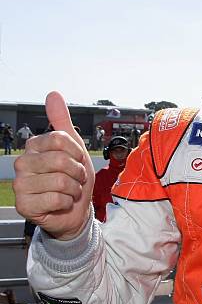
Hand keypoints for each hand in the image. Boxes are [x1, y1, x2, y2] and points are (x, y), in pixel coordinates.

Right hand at [13, 92, 93, 239]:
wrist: (75, 209)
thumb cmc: (73, 178)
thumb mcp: (73, 146)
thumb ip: (62, 121)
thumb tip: (53, 95)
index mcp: (34, 146)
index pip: (60, 139)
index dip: (76, 152)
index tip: (77, 160)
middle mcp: (23, 163)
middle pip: (61, 160)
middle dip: (77, 172)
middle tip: (75, 178)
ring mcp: (21, 184)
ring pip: (60, 181)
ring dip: (73, 188)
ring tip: (69, 191)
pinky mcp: (24, 204)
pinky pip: (56, 198)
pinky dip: (67, 202)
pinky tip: (62, 203)